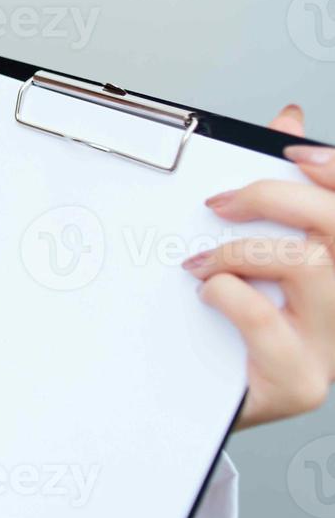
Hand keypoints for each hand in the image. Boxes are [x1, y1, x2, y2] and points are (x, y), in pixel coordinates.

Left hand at [181, 104, 334, 430]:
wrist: (197, 398)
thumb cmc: (228, 321)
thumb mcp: (246, 247)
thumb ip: (271, 188)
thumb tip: (288, 119)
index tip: (294, 151)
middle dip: (274, 198)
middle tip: (219, 202)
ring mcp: (329, 344)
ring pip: (311, 267)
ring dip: (243, 251)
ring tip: (202, 262)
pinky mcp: (300, 382)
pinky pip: (269, 321)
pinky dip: (229, 296)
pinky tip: (208, 295)